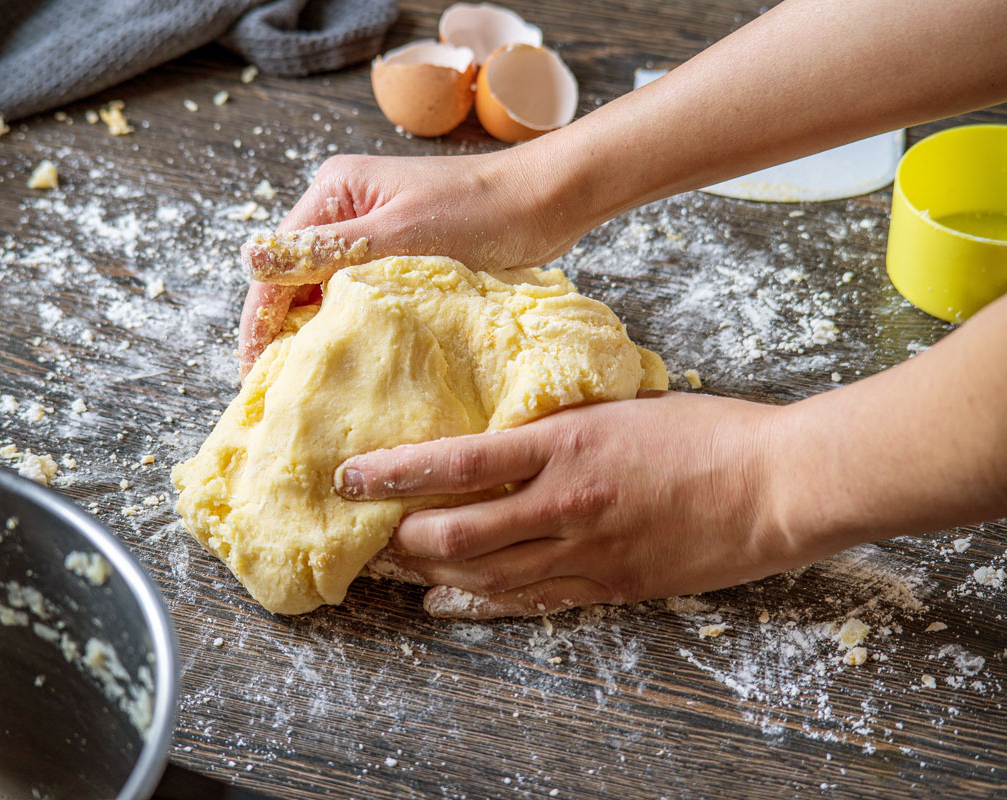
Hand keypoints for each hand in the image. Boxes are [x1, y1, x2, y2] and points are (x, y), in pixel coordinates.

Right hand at [238, 148, 584, 374]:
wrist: (544, 203)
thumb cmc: (479, 212)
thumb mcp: (397, 234)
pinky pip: (357, 295)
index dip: (260, 321)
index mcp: (333, 192)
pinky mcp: (397, 254)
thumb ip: (326, 250)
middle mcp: (343, 208)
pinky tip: (349, 360)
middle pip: (294, 278)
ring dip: (317, 332)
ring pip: (324, 290)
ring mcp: (370, 232)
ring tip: (307, 385)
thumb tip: (250, 259)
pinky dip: (351, 325)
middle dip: (282, 331)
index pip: (277, 265)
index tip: (255, 373)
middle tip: (277, 390)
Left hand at [335, 392, 791, 618]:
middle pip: (455, 533)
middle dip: (400, 538)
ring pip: (483, 575)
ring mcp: (586, 551)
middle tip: (366, 533)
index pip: (456, 461)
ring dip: (429, 574)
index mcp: (565, 444)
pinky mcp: (609, 586)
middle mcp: (564, 503)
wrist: (774, 485)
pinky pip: (529, 602)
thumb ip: (557, 426)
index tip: (351, 476)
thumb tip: (503, 431)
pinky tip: (445, 601)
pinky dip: (479, 603)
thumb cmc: (704, 433)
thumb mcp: (617, 408)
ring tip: (392, 568)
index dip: (394, 472)